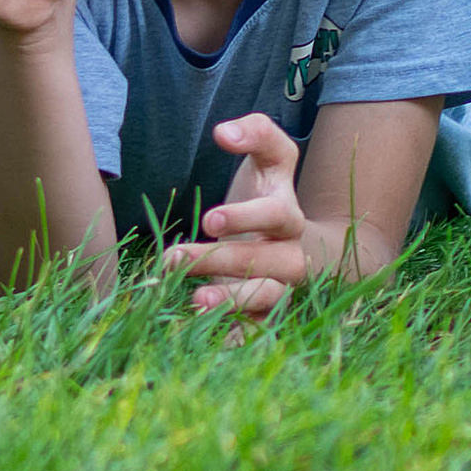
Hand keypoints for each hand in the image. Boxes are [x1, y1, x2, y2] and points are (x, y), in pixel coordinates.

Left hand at [157, 114, 307, 324]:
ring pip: (265, 300)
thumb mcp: (270, 160)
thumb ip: (255, 133)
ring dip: (231, 302)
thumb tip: (224, 131)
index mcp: (289, 216)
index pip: (278, 215)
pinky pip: (255, 333)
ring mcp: (280, 289)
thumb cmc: (270, 196)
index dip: (247, 217)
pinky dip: (234, 338)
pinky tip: (202, 338)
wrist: (298, 249)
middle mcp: (290, 256)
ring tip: (193, 302)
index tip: (209, 219)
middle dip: (220, 261)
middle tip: (172, 257)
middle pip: (266, 262)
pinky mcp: (265, 318)